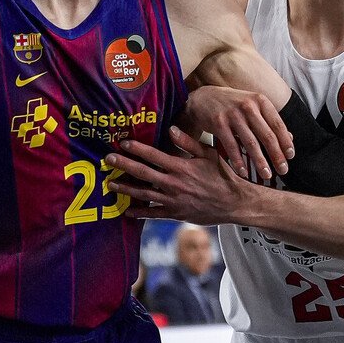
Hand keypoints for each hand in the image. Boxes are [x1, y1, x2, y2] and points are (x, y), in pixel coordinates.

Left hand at [106, 126, 252, 222]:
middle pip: (143, 173)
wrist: (235, 203)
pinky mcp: (176, 214)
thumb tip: (171, 129)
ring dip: (125, 189)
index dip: (137, 148)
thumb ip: (188, 143)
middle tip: (108, 160)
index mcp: (182, 167)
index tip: (123, 142)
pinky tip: (127, 211)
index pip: (154, 155)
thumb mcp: (209, 155)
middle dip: (123, 166)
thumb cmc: (224, 176)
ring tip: (111, 185)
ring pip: (143, 194)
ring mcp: (173, 200)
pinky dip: (139, 212)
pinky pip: (153, 214)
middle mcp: (174, 183)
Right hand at [179, 86, 293, 179]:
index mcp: (260, 101)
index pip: (278, 124)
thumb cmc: (233, 105)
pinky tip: (244, 172)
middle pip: (267, 135)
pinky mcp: (218, 123)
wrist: (203, 98)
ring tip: (267, 175)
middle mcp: (248, 106)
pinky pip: (231, 146)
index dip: (286, 142)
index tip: (291, 157)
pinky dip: (238, 161)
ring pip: (251, 143)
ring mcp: (233, 115)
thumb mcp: (253, 106)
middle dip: (276, 155)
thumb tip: (291, 138)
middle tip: (283, 170)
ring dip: (260, 161)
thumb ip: (270, 121)